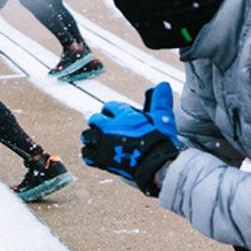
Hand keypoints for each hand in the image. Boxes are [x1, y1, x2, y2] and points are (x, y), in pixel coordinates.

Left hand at [80, 82, 179, 196]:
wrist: (155, 165)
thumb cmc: (159, 141)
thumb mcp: (162, 117)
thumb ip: (160, 101)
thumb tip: (163, 84)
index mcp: (124, 115)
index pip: (110, 107)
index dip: (112, 110)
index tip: (115, 115)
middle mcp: (110, 127)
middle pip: (95, 119)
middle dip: (98, 122)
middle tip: (103, 127)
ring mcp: (104, 144)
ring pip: (87, 135)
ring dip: (91, 136)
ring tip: (96, 139)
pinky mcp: (101, 159)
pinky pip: (87, 155)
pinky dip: (89, 154)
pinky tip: (94, 154)